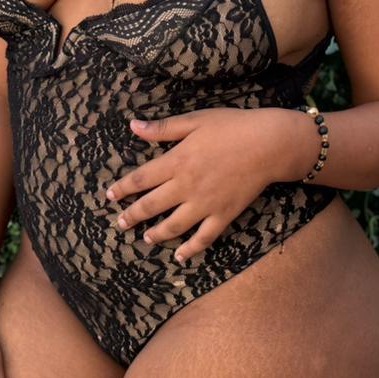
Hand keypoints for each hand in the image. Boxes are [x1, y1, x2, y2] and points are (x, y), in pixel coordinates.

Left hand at [105, 106, 292, 263]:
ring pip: (173, 225)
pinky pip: (204, 238)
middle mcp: (186, 186)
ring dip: (156, 234)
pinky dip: (190, 249)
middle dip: (133, 216)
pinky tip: (180, 256)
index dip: (122, 188)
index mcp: (177, 161)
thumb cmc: (232, 127)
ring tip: (145, 239)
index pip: (141, 179)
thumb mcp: (195, 120)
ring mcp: (205, 204)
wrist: (269, 144)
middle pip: (152, 205)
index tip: (109, 196)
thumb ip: (163, 128)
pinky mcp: (223, 214)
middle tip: (120, 223)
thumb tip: (133, 126)